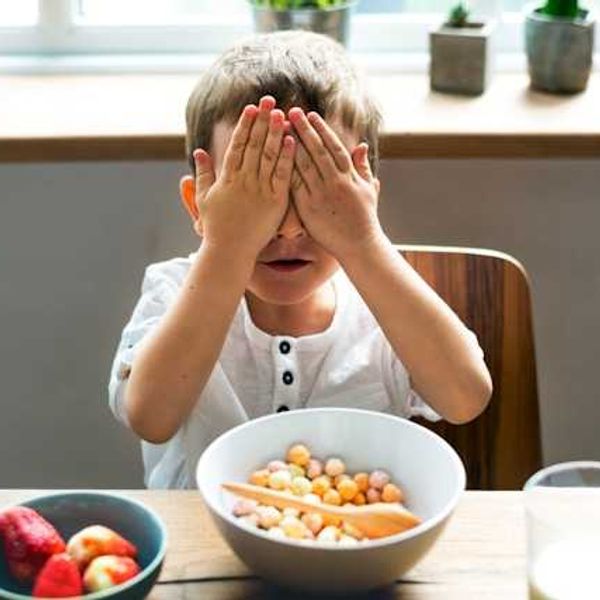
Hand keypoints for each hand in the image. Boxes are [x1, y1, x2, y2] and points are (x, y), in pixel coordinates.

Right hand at [193, 96, 295, 258]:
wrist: (230, 251)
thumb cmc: (216, 228)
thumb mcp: (203, 199)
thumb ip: (202, 173)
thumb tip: (199, 151)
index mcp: (227, 177)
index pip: (238, 145)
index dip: (245, 124)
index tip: (251, 107)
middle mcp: (244, 180)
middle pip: (254, 144)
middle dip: (262, 121)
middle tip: (270, 100)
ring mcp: (260, 190)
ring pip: (269, 155)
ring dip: (275, 133)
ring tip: (282, 113)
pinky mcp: (275, 202)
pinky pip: (283, 175)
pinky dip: (287, 157)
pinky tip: (292, 140)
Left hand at [288, 108, 381, 260]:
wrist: (359, 245)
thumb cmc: (365, 218)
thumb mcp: (369, 189)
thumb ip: (363, 166)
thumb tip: (360, 145)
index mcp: (349, 176)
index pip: (333, 146)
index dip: (322, 129)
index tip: (311, 115)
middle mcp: (336, 182)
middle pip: (317, 151)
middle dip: (304, 130)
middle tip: (291, 112)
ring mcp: (321, 195)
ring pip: (304, 165)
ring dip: (292, 145)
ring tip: (280, 129)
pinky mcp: (309, 208)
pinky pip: (295, 185)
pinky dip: (286, 170)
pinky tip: (276, 157)